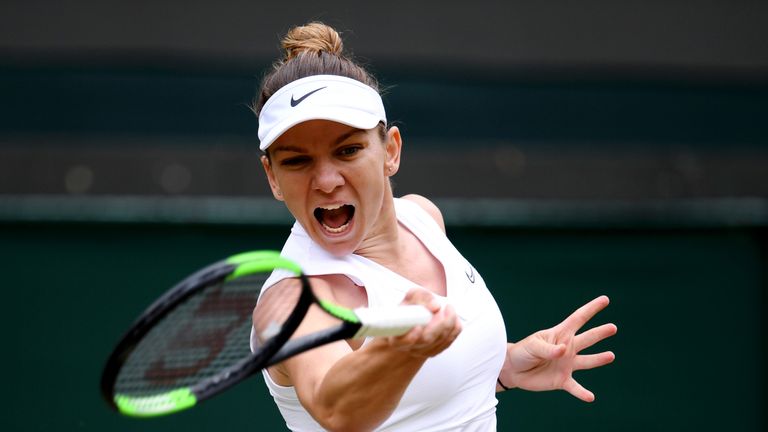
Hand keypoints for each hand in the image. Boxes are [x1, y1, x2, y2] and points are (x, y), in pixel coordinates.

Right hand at [386, 288, 461, 357]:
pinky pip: (448, 342)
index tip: (418, 326)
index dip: (412, 336)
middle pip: (426, 340)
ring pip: (439, 341)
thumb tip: (435, 306)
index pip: (402, 341)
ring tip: (449, 309)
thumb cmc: (410, 309)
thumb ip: (420, 296)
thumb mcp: (410, 298)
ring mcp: (422, 351)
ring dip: (448, 323)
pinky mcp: (434, 351)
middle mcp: (409, 346)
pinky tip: (454, 319)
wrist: (413, 320)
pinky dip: (454, 329)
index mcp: (397, 335)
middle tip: (442, 309)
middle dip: (438, 324)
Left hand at [500, 295, 616, 401]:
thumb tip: (564, 350)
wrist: (513, 370)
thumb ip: (548, 349)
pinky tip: (591, 397)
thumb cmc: (523, 351)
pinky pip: (575, 387)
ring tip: (611, 356)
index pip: (578, 318)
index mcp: (560, 334)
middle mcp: (568, 348)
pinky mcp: (562, 380)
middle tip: (613, 327)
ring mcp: (566, 364)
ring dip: (599, 359)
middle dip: (600, 332)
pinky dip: (582, 393)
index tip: (605, 300)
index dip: (591, 309)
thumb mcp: (532, 346)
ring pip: (587, 361)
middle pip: (587, 338)